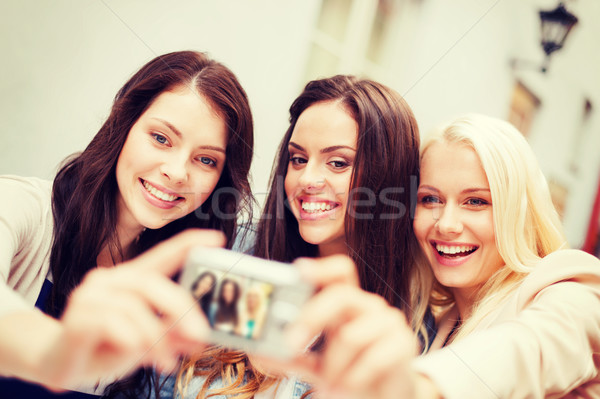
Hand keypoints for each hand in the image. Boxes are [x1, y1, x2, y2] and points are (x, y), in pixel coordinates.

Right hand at [42, 229, 224, 388]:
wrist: (58, 365)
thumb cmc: (105, 346)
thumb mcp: (147, 341)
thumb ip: (172, 333)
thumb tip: (199, 336)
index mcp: (129, 279)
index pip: (161, 256)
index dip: (187, 244)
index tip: (217, 237)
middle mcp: (108, 280)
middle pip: (151, 283)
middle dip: (180, 310)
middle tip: (199, 336)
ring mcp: (90, 296)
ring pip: (135, 307)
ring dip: (157, 338)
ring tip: (167, 361)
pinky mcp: (77, 316)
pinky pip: (114, 323)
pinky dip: (132, 341)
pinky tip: (135, 354)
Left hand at [286, 255, 420, 398]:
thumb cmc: (349, 374)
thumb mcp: (315, 365)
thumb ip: (290, 356)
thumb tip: (257, 350)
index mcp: (346, 304)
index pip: (338, 272)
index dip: (321, 267)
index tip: (299, 270)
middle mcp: (368, 306)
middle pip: (341, 295)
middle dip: (312, 317)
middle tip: (291, 343)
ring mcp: (388, 322)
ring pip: (351, 335)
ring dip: (334, 366)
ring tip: (331, 383)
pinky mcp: (404, 344)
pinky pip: (372, 358)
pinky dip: (353, 378)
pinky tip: (350, 386)